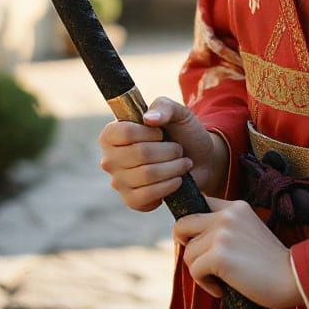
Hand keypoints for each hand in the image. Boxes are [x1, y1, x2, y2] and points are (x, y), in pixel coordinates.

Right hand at [98, 96, 229, 211]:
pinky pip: (147, 196)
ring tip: (182, 163)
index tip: (162, 133)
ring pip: (146, 175)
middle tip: (178, 149)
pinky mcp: (131, 200)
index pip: (124, 132)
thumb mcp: (178, 112)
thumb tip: (148, 118)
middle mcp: (110, 158)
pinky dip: (169, 186)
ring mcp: (118, 182)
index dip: (149, 133)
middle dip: (168, 150)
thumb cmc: (183, 133)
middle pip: (139, 154)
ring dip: (173, 167)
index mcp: (113, 134)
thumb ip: (164, 107)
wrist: (199, 159)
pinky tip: (177, 179)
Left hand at [174, 198, 303, 308]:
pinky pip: (195, 270)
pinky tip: (222, 288)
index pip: (199, 203)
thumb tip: (193, 238)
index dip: (192, 227)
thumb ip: (226, 227)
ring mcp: (223, 232)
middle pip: (182, 225)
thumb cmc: (270, 262)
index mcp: (236, 206)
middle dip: (188, 247)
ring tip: (221, 279)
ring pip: (188, 253)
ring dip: (199, 271)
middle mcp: (227, 214)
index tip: (201, 244)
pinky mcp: (219, 254)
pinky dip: (205, 285)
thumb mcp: (248, 232)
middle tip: (204, 264)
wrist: (291, 277)